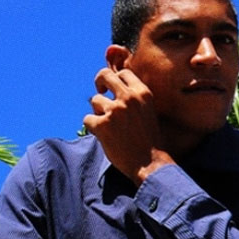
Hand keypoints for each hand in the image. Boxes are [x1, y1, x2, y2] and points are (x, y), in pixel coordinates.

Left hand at [83, 66, 172, 184]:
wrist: (150, 165)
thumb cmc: (150, 143)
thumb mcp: (149, 113)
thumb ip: (136, 99)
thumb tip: (116, 89)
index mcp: (143, 93)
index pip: (123, 73)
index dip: (115, 79)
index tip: (112, 88)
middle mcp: (128, 98)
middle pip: (104, 75)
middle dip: (99, 82)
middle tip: (100, 92)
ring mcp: (115, 110)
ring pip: (95, 101)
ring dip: (98, 113)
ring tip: (109, 128)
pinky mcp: (102, 125)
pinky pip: (87, 119)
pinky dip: (92, 128)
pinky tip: (103, 137)